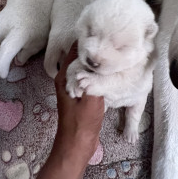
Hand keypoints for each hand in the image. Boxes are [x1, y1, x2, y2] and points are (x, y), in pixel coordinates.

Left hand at [53, 42, 104, 164]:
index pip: (75, 49)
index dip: (88, 41)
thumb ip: (94, 80)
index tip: (104, 33)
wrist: (77, 145)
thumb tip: (100, 61)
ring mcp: (73, 86)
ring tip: (113, 53)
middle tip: (112, 41)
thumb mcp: (91, 99)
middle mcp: (66, 78)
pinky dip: (97, 73)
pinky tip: (110, 71)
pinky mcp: (81, 93)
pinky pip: (89, 77)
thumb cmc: (82, 123)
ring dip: (97, 61)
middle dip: (94, 49)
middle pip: (80, 56)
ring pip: (85, 67)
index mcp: (64, 76)